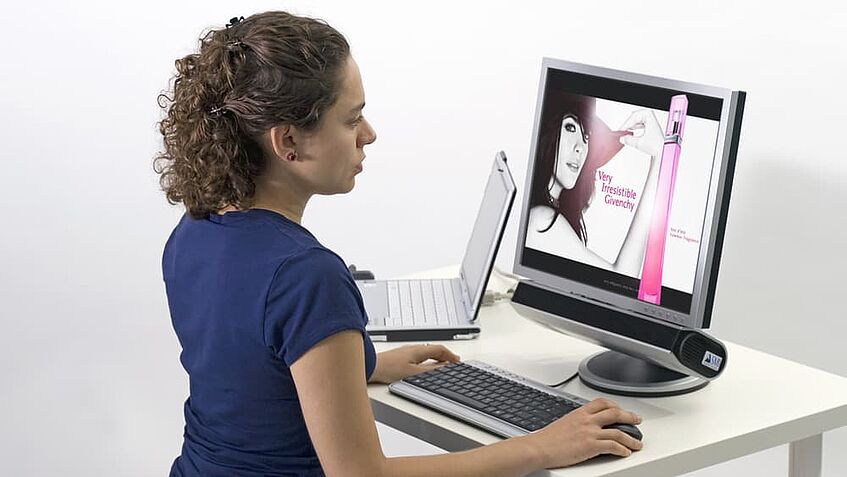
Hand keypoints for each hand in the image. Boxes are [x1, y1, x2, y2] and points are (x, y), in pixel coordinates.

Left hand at [369, 344, 460, 383]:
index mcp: (418, 350)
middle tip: (452, 363)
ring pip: (426, 353)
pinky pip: (419, 356)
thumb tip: (444, 368)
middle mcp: (413, 349)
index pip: (440, 349)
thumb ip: (431, 371)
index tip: (457, 361)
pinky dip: (427, 360)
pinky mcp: (400, 357)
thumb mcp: (414, 373)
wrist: (370, 366)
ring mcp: (406, 352)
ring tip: (441, 366)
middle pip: (434, 350)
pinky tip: (424, 368)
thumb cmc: (388, 369)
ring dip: (436, 358)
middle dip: (445, 356)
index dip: (451, 355)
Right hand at [523, 398, 642, 468]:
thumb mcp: (563, 423)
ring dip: (631, 438)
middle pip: (615, 413)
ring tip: (637, 443)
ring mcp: (590, 432)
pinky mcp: (591, 446)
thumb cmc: (547, 438)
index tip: (620, 409)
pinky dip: (623, 449)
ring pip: (618, 431)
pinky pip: (613, 446)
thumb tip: (582, 426)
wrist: (539, 447)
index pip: (602, 402)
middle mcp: (587, 420)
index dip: (615, 405)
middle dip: (629, 416)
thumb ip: (576, 422)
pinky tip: (626, 452)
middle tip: (637, 420)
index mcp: (579, 412)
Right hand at [617, 109, 663, 157]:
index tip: (622, 129)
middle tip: (623, 129)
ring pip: (638, 119)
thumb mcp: (638, 143)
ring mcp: (652, 124)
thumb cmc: (656, 146)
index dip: (627, 123)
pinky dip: (635, 127)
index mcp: (650, 118)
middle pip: (636, 115)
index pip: (635, 116)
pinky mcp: (651, 129)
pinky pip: (641, 123)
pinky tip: (632, 131)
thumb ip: (628, 140)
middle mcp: (652, 120)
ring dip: (631, 124)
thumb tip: (623, 138)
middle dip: (629, 122)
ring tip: (626, 130)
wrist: (663, 152)